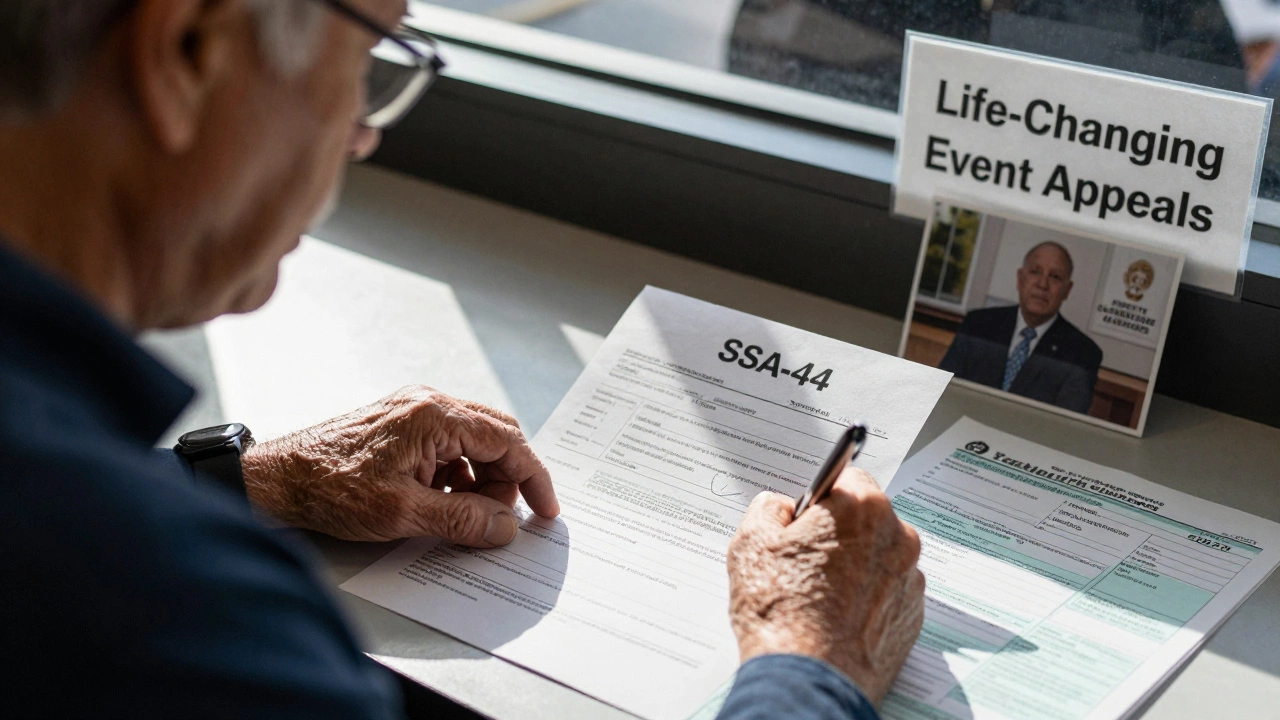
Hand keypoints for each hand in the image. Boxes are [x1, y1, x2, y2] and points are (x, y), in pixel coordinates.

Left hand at [240, 385, 558, 546]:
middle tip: (503, 519)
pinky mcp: (401, 426)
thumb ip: (463, 519)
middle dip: (507, 480)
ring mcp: (414, 412)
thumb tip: (504, 528)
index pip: (507, 440)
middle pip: (495, 436)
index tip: (545, 509)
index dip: (533, 478)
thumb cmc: (329, 488)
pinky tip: (443, 504)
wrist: (276, 480)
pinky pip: (448, 448)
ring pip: (472, 444)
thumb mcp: (404, 512)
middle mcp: (429, 404)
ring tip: (468, 517)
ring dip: (481, 481)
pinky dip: (457, 476)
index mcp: (435, 415)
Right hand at [726, 466, 924, 703]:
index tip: (806, 519)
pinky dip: (867, 599)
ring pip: (878, 556)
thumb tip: (781, 508)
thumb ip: (768, 508)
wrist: (809, 676)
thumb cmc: (781, 610)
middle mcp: (897, 537)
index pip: (847, 477)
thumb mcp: (751, 543)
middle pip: (866, 518)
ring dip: (855, 566)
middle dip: (839, 532)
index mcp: (862, 507)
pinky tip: (836, 617)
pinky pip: (887, 593)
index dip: (821, 498)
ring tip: (818, 596)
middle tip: (804, 561)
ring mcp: (909, 579)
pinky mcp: (913, 615)